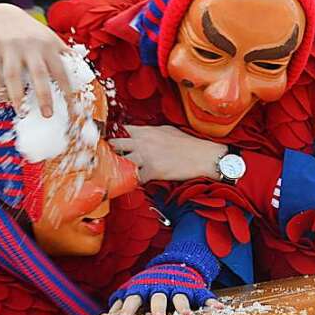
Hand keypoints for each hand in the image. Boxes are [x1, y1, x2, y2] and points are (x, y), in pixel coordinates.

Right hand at [0, 3, 71, 116]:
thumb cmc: (29, 32)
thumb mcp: (48, 37)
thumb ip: (63, 53)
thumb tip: (84, 71)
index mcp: (48, 45)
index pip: (61, 70)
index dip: (67, 90)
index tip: (71, 108)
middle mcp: (30, 45)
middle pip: (39, 73)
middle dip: (44, 96)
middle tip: (48, 115)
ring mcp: (10, 46)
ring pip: (13, 74)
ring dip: (17, 95)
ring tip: (21, 112)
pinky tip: (2, 98)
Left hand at [108, 243, 221, 314]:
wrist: (176, 262)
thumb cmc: (151, 282)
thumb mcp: (135, 288)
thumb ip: (122, 301)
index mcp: (145, 287)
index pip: (134, 297)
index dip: (129, 307)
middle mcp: (162, 287)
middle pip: (159, 297)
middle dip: (158, 307)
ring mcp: (179, 287)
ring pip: (181, 297)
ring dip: (183, 306)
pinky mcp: (195, 289)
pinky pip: (204, 296)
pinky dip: (212, 303)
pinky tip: (219, 309)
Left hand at [109, 125, 227, 182]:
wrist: (204, 156)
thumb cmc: (189, 143)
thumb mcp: (167, 130)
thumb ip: (149, 132)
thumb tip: (139, 135)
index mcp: (145, 131)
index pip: (120, 131)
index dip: (114, 138)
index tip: (111, 145)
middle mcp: (142, 142)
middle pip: (114, 145)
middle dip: (111, 153)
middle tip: (110, 161)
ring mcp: (146, 156)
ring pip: (121, 163)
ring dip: (121, 169)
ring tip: (120, 175)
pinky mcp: (153, 171)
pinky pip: (136, 179)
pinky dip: (135, 183)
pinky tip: (136, 184)